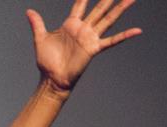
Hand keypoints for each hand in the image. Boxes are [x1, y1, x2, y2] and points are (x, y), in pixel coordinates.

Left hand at [27, 0, 141, 93]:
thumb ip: (37, 24)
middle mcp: (83, 29)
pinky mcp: (94, 48)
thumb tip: (29, 11)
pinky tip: (137, 30)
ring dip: (120, 8)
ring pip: (108, 19)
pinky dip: (125, 35)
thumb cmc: (47, 61)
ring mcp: (90, 38)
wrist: (52, 78)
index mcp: (71, 24)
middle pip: (99, 8)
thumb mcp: (40, 38)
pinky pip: (112, 41)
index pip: (81, 3)